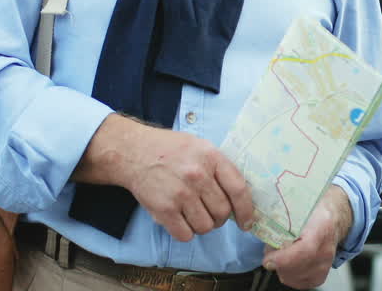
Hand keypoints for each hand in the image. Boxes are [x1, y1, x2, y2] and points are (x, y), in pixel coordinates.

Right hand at [75, 114, 254, 242]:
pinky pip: (185, 235)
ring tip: (194, 214)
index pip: (239, 189)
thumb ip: (220, 168)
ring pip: (206, 226)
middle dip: (220, 218)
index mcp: (212, 157)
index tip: (247, 222)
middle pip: (223, 212)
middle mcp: (198, 175)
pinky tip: (181, 220)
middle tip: (211, 212)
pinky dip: (186, 233)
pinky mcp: (163, 209)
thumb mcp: (201, 147)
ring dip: (203, 225)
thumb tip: (240, 197)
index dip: (247, 210)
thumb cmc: (171, 150)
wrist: (134, 152)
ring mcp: (180, 193)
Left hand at [262, 185, 352, 288]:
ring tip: (281, 252)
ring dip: (280, 267)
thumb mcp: (299, 202)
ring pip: (293, 277)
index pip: (305, 251)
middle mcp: (326, 249)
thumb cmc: (315, 208)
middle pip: (296, 268)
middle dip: (276, 261)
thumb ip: (281, 214)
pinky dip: (287, 274)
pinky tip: (288, 261)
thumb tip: (259, 223)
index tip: (269, 258)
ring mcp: (324, 265)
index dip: (284, 259)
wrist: (335, 217)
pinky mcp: (320, 276)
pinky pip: (297, 282)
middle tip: (271, 249)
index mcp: (322, 226)